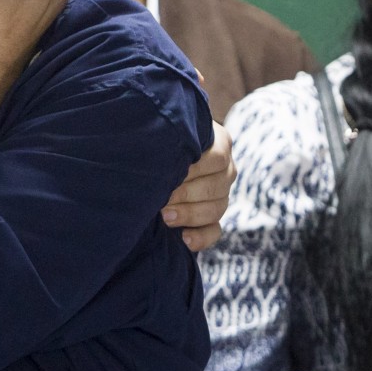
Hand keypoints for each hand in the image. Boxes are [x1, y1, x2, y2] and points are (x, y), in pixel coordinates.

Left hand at [161, 121, 234, 250]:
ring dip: (189, 215)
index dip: (193, 168)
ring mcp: (221, 195)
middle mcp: (224, 170)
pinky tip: (184, 239)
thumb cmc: (156, 137)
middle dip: (186, 194)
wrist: (147, 156)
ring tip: (165, 216)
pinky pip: (214, 231)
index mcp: (218, 144)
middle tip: (161, 198)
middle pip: (216, 187)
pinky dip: (201, 237)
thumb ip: (167, 137)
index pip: (217, 158)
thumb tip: (155, 145)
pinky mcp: (211, 218)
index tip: (167, 173)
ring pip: (216, 209)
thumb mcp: (165, 132)